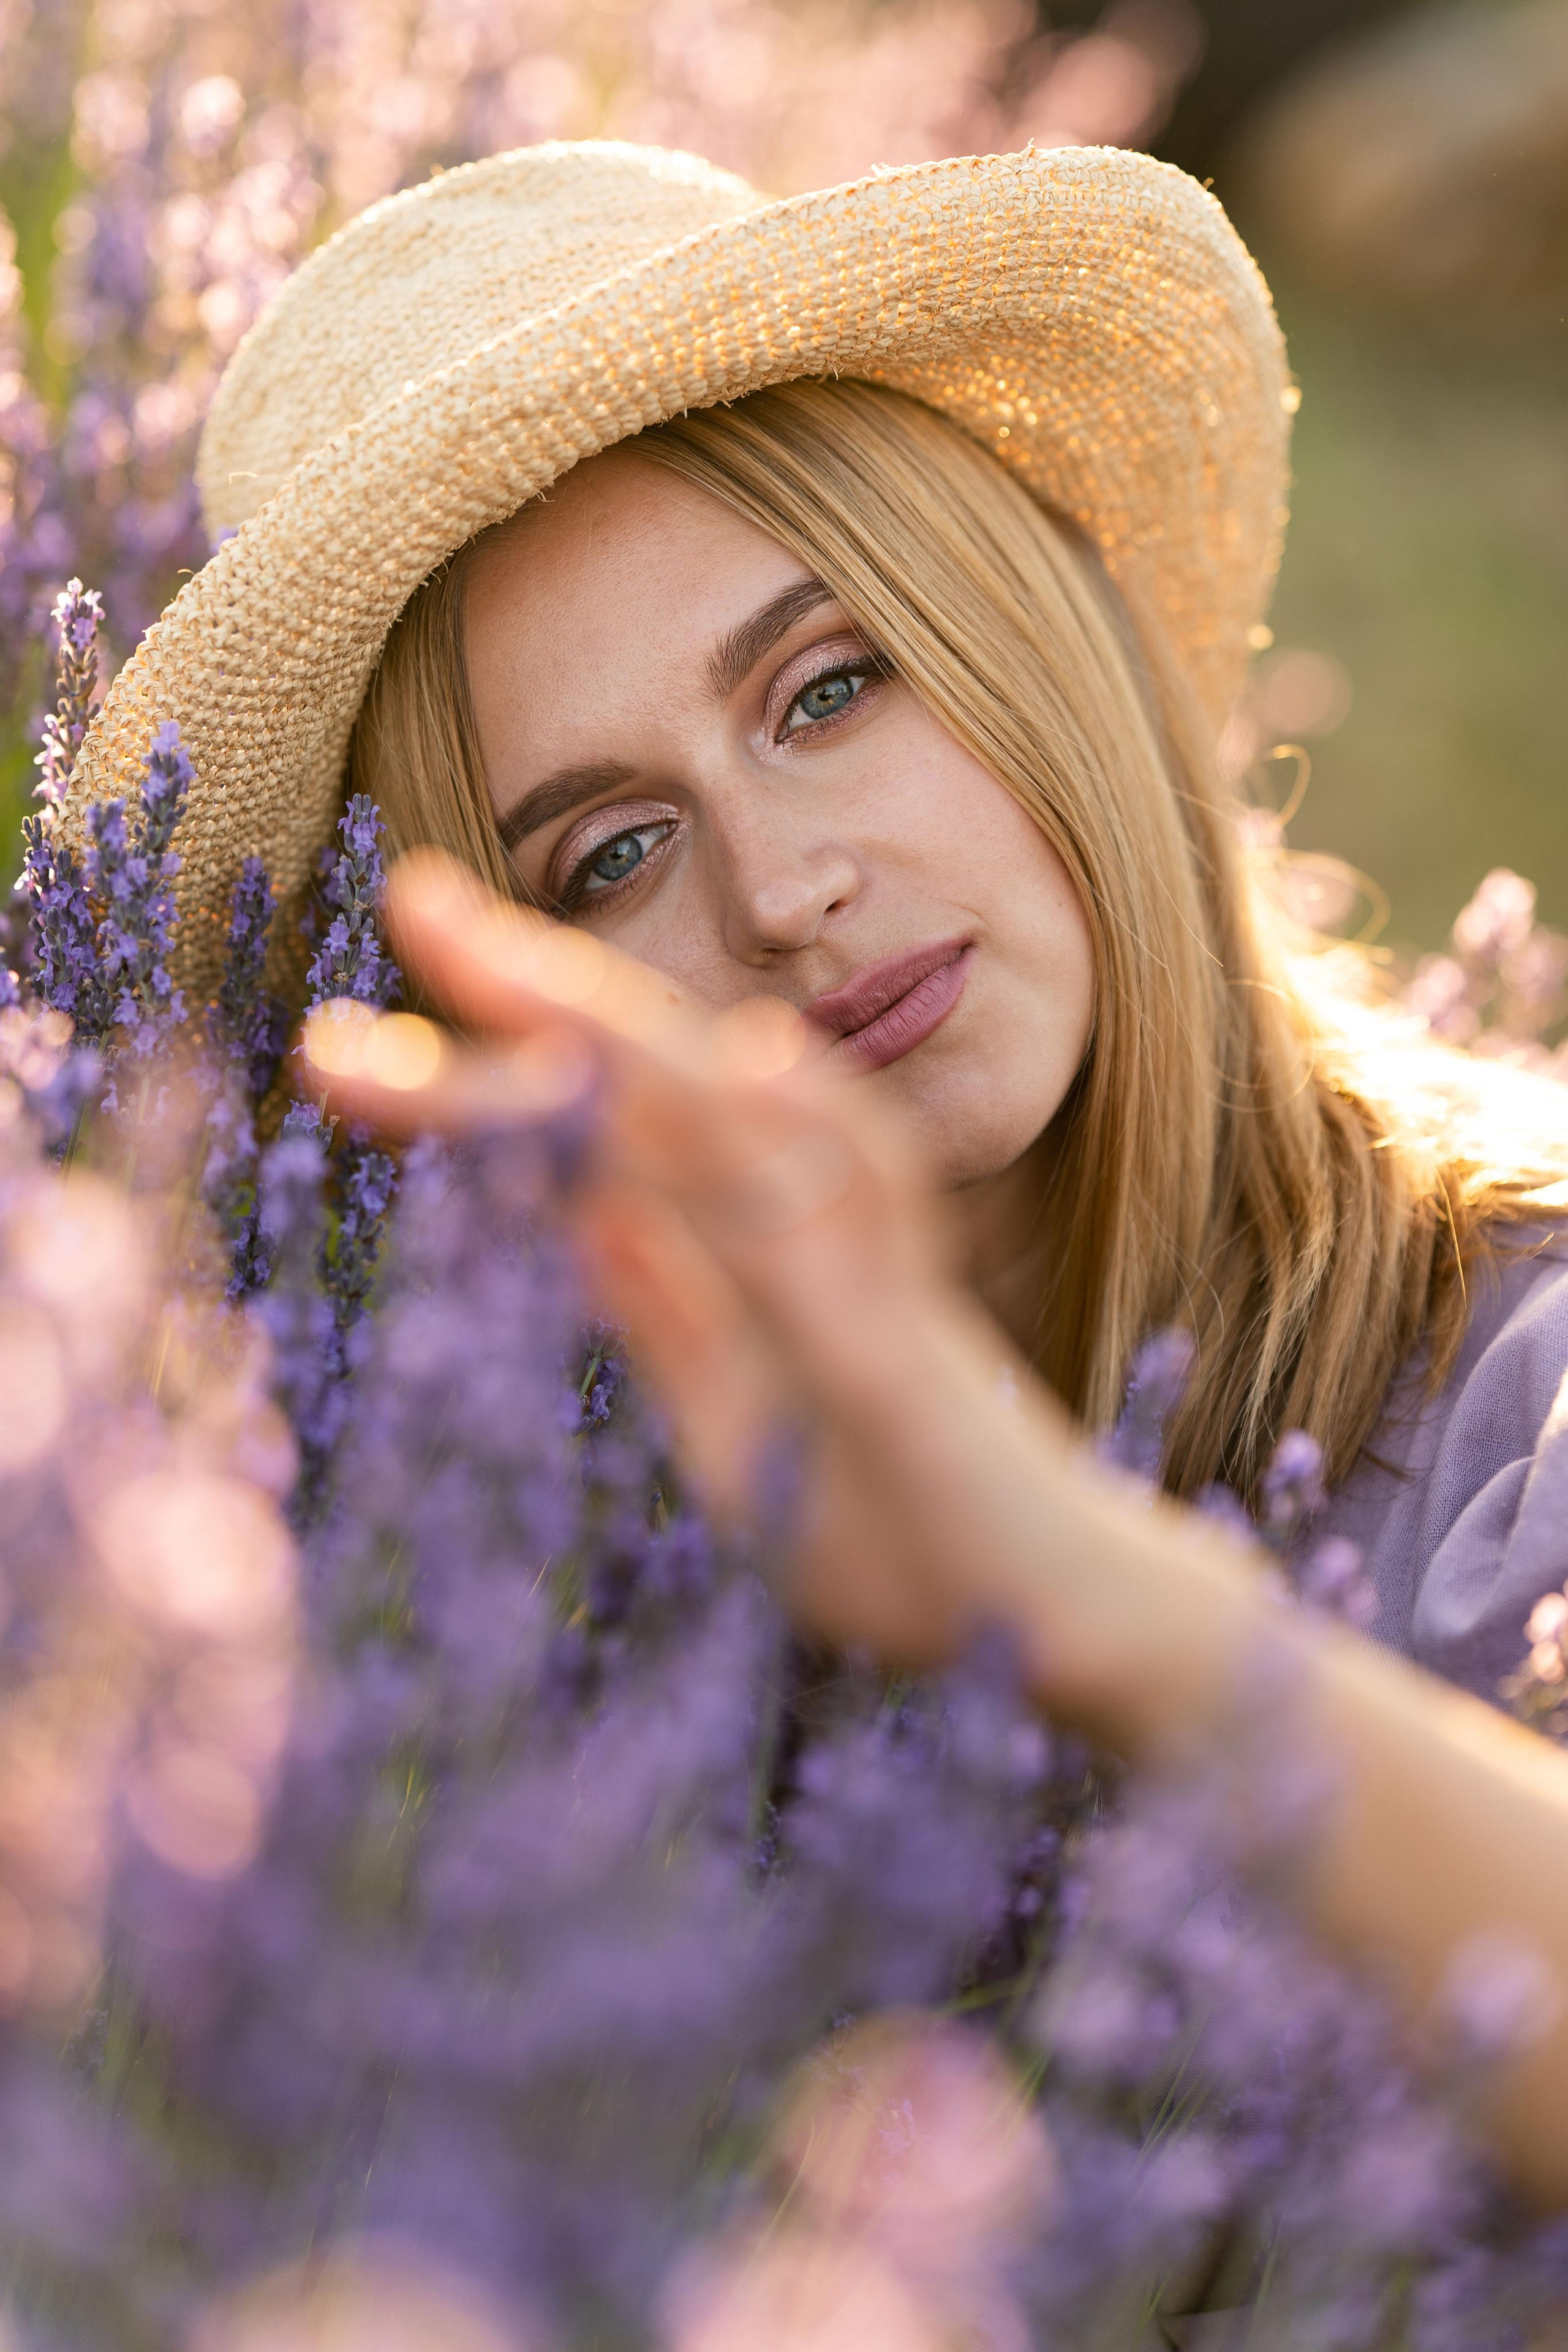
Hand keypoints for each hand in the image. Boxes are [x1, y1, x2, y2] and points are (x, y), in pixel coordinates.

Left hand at [303, 852, 1018, 1664]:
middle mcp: (804, 1248)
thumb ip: (677, 1323)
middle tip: (410, 896)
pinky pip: (862, 1248)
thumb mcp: (746, 1433)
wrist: (1067, 1623)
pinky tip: (749, 1066)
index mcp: (747, 1270)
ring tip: (513, 960)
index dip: (486, 1070)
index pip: (606, 1144)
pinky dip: (813, 1146)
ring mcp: (864, 1296)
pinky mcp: (918, 1369)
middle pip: (662, 1094)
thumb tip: (580, 1218)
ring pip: (748, 1133)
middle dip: (534, 994)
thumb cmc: (903, 1534)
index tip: (349, 1028)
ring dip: (636, 1039)